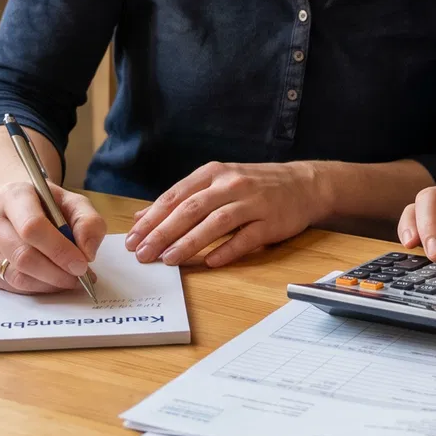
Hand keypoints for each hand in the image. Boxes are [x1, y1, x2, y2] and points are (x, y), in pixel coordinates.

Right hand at [0, 177, 106, 293]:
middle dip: (55, 272)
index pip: (32, 227)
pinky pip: (10, 286)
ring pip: (15, 275)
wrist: (19, 207)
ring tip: (69, 280)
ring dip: (48, 284)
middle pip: (22, 255)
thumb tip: (87, 252)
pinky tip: (51, 281)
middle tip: (79, 278)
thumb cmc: (48, 205)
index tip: (81, 264)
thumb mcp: (74, 203)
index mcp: (13, 195)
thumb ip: (89, 223)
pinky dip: (36, 289)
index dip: (58, 250)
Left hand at [126, 161, 329, 266]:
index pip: (175, 196)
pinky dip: (227, 250)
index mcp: (213, 173)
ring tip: (169, 259)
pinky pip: (246, 238)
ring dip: (189, 242)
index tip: (132, 238)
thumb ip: (180, 198)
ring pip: (215, 223)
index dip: (151, 218)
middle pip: (191, 209)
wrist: (303, 184)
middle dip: (163, 232)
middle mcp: (231, 184)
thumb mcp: (216, 183)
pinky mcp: (271, 222)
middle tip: (143, 253)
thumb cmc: (254, 185)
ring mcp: (252, 202)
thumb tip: (141, 216)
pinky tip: (209, 262)